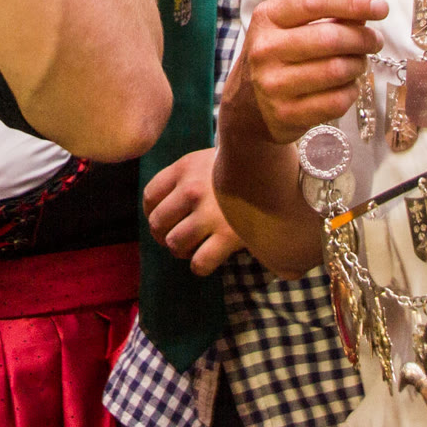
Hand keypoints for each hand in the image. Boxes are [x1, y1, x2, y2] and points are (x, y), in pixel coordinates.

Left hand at [144, 148, 244, 275]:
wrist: (277, 173)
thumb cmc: (238, 170)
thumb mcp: (205, 161)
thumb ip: (181, 178)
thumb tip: (158, 206)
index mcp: (185, 168)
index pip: (150, 196)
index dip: (152, 213)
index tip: (164, 218)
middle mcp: (193, 190)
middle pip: (158, 223)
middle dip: (164, 235)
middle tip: (178, 236)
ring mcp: (210, 214)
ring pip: (175, 244)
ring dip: (181, 250)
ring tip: (194, 246)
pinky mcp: (228, 236)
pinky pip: (199, 263)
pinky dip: (199, 266)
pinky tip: (207, 258)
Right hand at [242, 0, 386, 143]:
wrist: (248, 103)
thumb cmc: (279, 55)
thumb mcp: (288, 26)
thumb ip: (324, 15)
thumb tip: (367, 13)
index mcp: (267, 18)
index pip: (313, 2)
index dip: (352, 2)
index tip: (379, 7)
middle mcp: (266, 50)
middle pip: (331, 38)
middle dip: (363, 39)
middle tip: (374, 41)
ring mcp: (274, 84)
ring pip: (337, 70)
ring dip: (358, 65)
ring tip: (358, 63)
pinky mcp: (286, 113)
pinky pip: (336, 101)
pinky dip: (350, 92)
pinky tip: (346, 86)